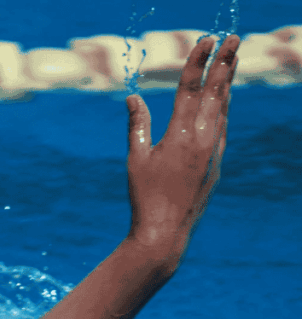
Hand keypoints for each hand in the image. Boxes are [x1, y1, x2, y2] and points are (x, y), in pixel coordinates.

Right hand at [125, 34, 238, 263]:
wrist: (165, 232)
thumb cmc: (144, 197)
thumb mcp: (135, 160)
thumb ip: (137, 126)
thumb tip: (132, 98)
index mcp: (179, 135)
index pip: (191, 88)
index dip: (198, 61)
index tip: (206, 39)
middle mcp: (202, 139)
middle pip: (216, 91)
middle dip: (225, 62)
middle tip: (234, 38)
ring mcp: (214, 151)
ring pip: (224, 108)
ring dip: (228, 82)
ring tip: (233, 61)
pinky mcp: (217, 163)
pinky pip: (223, 128)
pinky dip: (224, 109)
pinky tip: (224, 101)